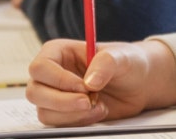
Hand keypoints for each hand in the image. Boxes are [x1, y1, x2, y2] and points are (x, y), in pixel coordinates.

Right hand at [26, 39, 175, 126]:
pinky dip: (79, 122)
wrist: (140, 84)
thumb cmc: (128, 62)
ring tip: (99, 105)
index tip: (84, 87)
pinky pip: (59, 124)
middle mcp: (52, 74)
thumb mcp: (122, 57)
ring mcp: (56, 95)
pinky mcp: (65, 113)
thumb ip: (106, 63)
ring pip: (45, 112)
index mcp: (58, 52)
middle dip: (61, 102)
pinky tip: (98, 111)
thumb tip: (89, 82)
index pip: (40, 67)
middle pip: (35, 92)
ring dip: (72, 114)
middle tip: (88, 101)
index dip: (59, 80)